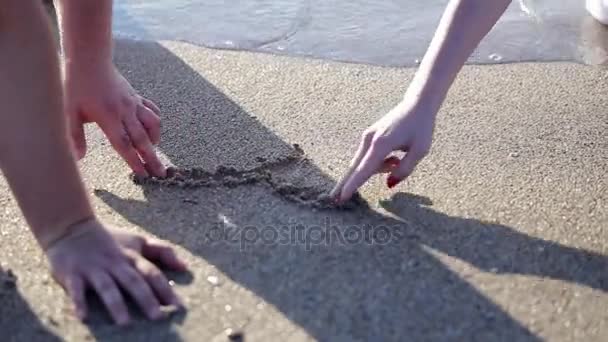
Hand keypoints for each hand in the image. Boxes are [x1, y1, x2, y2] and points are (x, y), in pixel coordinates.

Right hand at [45, 218, 187, 324]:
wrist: (71, 226)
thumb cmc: (110, 239)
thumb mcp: (138, 241)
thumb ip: (162, 251)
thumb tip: (185, 267)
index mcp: (132, 257)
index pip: (152, 273)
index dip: (165, 289)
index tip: (178, 306)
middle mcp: (116, 263)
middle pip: (133, 281)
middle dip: (146, 298)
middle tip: (157, 317)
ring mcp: (94, 269)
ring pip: (107, 287)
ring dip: (116, 304)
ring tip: (124, 322)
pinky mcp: (72, 273)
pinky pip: (76, 289)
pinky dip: (79, 302)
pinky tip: (83, 317)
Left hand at [63, 62, 165, 176]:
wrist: (89, 59)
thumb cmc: (76, 85)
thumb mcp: (69, 111)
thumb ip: (74, 135)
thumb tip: (77, 158)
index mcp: (109, 117)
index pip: (124, 144)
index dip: (134, 160)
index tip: (143, 174)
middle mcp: (125, 111)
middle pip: (142, 139)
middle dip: (152, 158)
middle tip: (161, 174)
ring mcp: (133, 103)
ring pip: (152, 123)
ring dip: (155, 139)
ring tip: (155, 151)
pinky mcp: (135, 96)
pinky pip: (151, 110)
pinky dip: (155, 121)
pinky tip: (153, 130)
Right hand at [331, 100, 436, 201]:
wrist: (417, 105)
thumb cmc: (421, 127)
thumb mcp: (420, 151)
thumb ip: (404, 170)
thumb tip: (389, 184)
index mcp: (382, 144)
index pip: (364, 169)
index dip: (353, 185)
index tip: (342, 196)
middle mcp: (370, 140)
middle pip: (354, 167)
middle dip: (345, 183)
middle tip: (332, 199)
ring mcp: (367, 137)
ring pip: (364, 162)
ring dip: (377, 169)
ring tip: (398, 161)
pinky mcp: (369, 136)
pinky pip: (368, 156)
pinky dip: (377, 163)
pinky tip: (394, 157)